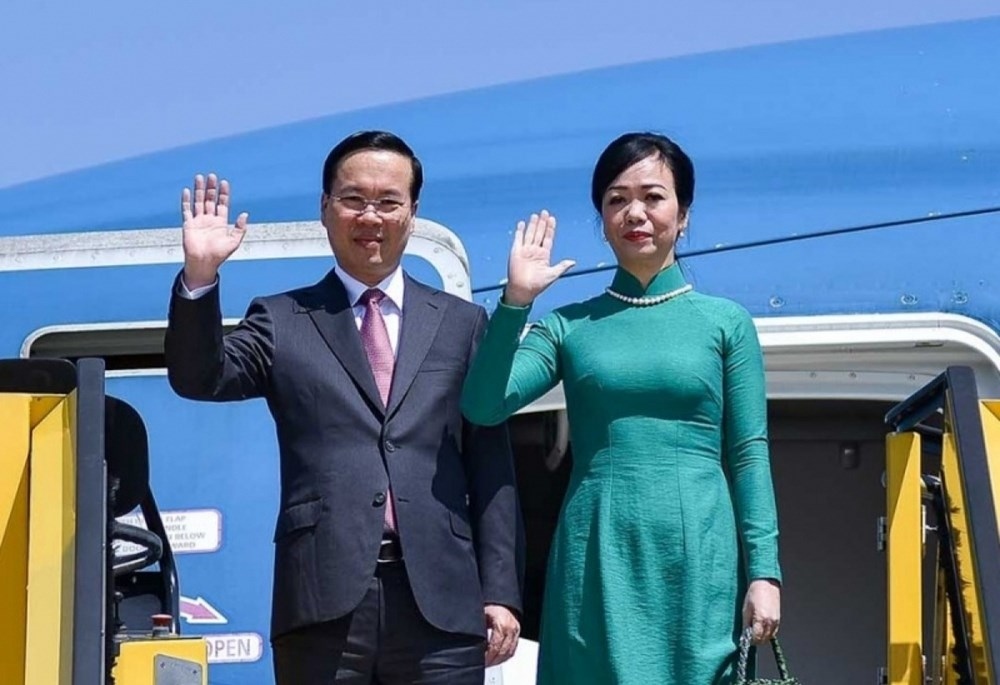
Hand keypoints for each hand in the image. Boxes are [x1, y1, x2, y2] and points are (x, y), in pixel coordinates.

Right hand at [180, 173, 248, 288]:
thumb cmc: (219, 255)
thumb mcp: (234, 242)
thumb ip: (240, 228)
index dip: (223, 193)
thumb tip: (245, 214)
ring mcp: (198, 221)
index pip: (222, 204)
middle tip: (212, 176)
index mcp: (220, 222)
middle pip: (210, 199)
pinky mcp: (188, 224)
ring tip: (199, 177)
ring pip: (198, 201)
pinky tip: (187, 191)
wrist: (203, 263)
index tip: (224, 183)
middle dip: (211, 188)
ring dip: (199, 190)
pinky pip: (186, 210)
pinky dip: (186, 200)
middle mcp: (209, 219)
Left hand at [484, 604, 519, 666]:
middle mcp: (511, 628)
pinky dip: (504, 656)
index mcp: (501, 623)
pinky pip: (512, 650)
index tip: (481, 661)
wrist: (500, 600)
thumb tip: (471, 642)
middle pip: (503, 652)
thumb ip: (478, 629)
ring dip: (498, 660)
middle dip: (492, 660)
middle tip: (483, 664)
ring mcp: (516, 632)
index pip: (495, 646)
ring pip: (509, 653)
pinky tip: (496, 658)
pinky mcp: (517, 634)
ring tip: (488, 663)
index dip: (488, 656)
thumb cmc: (489, 607)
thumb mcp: (481, 615)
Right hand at [503, 210, 574, 306]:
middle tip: (545, 212)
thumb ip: (562, 266)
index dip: (550, 229)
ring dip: (533, 225)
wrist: (523, 290)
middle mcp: (534, 251)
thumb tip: (573, 262)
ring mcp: (525, 250)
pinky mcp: (516, 252)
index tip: (552, 219)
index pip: (548, 238)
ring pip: (530, 234)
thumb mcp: (553, 275)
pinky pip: (518, 239)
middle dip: (542, 223)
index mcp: (544, 255)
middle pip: (539, 233)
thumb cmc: (538, 285)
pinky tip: (522, 224)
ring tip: (536, 215)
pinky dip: (520, 231)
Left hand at [742, 579, 780, 643]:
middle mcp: (770, 622)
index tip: (745, 639)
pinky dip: (767, 633)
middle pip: (763, 640)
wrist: (766, 584)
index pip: (756, 638)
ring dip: (762, 637)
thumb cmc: (753, 594)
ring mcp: (776, 621)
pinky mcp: (778, 619)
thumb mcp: (745, 609)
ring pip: (769, 637)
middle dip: (755, 640)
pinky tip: (761, 628)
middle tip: (749, 636)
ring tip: (754, 631)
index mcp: (761, 619)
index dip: (749, 641)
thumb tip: (745, 635)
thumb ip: (746, 624)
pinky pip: (773, 632)